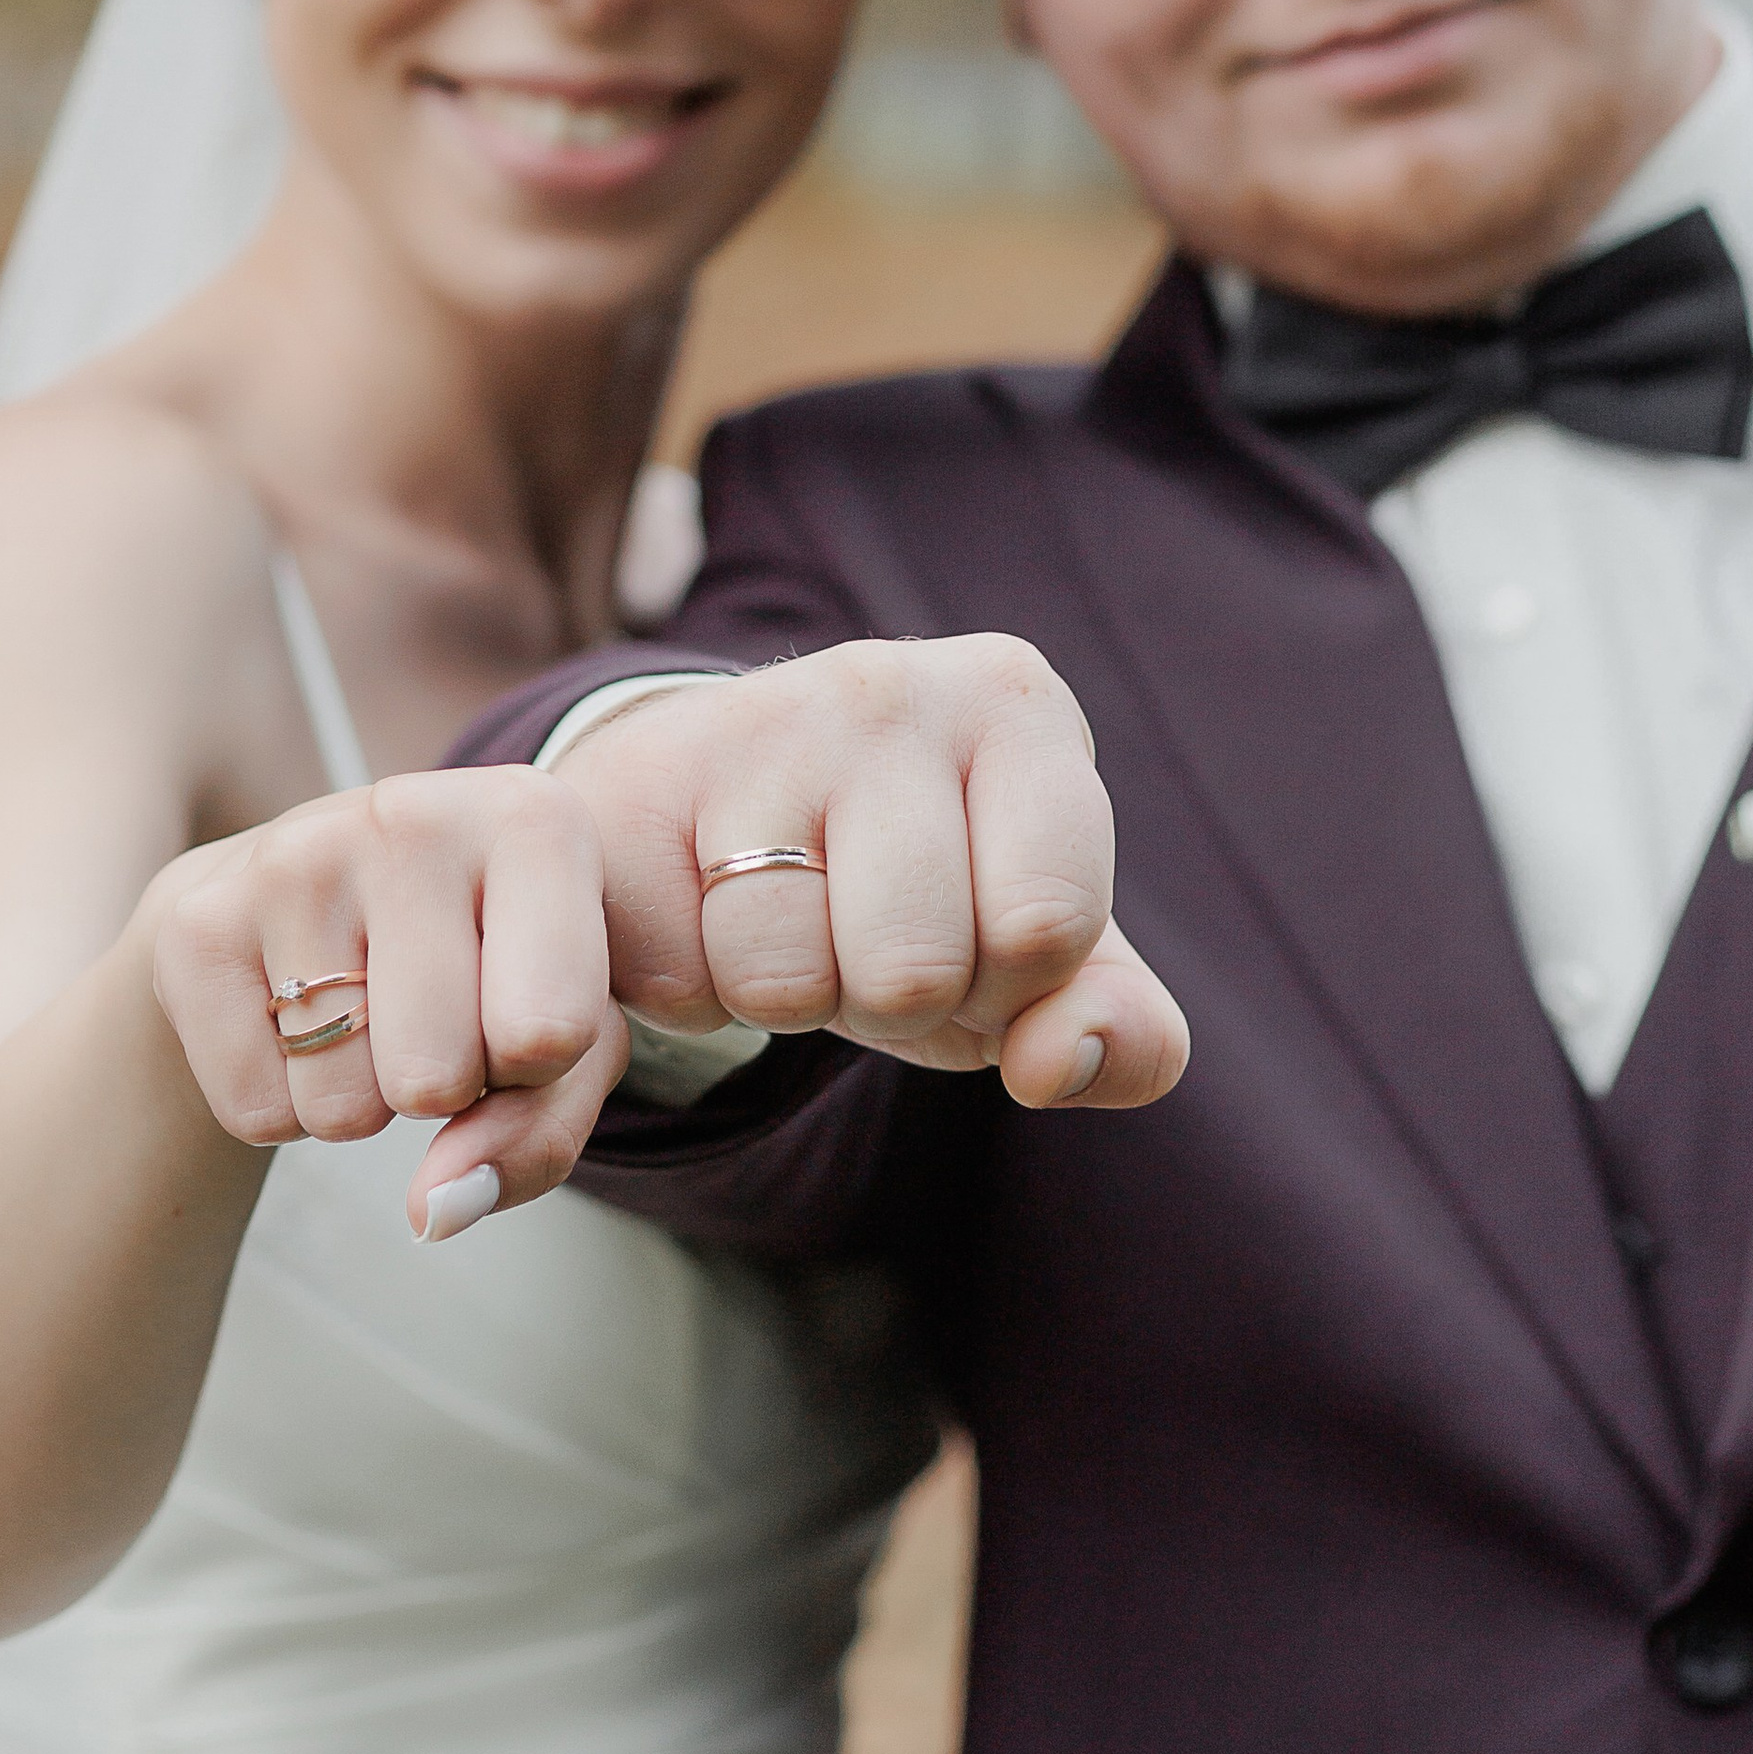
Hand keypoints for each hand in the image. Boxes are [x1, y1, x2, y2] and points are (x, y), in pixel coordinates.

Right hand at [144, 767, 629, 1238]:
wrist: (321, 890)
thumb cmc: (481, 970)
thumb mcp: (567, 1042)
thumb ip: (540, 1134)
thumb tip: (433, 1209)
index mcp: (534, 821)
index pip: (549, 1036)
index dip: (537, 1070)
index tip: (524, 1012)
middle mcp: (413, 815)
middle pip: (437, 1082)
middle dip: (445, 1091)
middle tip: (436, 1017)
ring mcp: (295, 857)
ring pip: (343, 1109)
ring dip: (362, 1105)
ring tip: (368, 1014)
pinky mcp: (199, 921)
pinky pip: (258, 1112)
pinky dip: (285, 1107)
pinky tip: (298, 1020)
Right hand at [554, 636, 1189, 1109]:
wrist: (717, 809)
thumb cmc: (921, 885)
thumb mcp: (1040, 954)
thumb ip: (1120, 1029)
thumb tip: (1054, 1068)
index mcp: (1018, 706)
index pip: (1048, 926)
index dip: (1008, 979)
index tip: (978, 928)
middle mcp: (888, 685)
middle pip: (914, 968)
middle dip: (894, 999)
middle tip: (864, 932)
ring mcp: (752, 725)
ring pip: (784, 981)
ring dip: (788, 1001)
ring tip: (785, 922)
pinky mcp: (631, 786)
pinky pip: (675, 981)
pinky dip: (690, 994)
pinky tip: (700, 919)